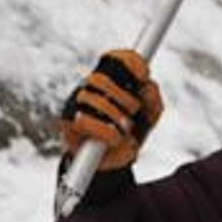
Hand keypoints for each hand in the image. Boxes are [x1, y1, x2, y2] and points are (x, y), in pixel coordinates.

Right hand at [62, 49, 160, 172]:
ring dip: (115, 115)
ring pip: (92, 98)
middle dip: (124, 96)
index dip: (129, 61)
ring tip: (126, 128)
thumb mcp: (149, 115)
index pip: (114, 59)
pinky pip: (84, 120)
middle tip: (134, 110)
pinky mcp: (68, 123)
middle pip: (100, 78)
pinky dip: (105, 131)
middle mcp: (90, 88)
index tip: (144, 75)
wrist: (116, 162)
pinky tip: (115, 138)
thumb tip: (147, 86)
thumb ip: (152, 98)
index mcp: (110, 80)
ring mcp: (76, 104)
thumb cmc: (131, 133)